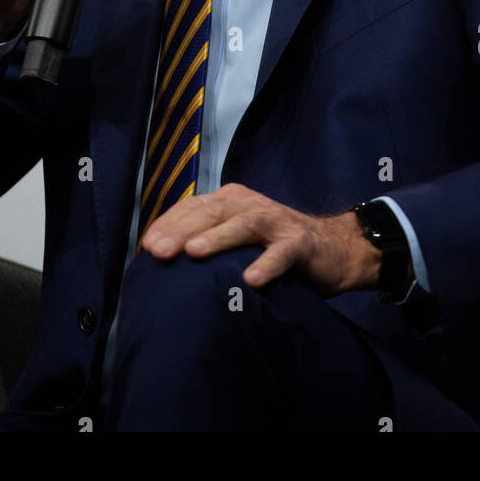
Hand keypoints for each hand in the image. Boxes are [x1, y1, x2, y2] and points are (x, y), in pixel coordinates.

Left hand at [138, 182, 389, 297]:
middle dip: (182, 230)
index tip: (146, 247)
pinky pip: (282, 253)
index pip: (192, 207)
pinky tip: (252, 279)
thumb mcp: (237, 239)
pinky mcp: (300, 242)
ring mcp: (276, 221)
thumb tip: (163, 259)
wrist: (333, 248)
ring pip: (244, 224)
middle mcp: (250, 205)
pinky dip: (267, 264)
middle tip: (158, 251)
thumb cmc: (273, 246)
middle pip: (211, 212)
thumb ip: (208, 240)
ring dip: (218, 238)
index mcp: (230, 201)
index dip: (168, 224)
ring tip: (194, 253)